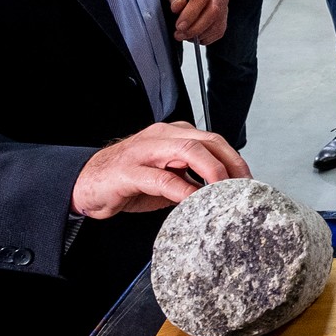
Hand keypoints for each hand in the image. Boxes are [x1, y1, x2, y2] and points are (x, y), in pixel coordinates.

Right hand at [71, 122, 248, 219]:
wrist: (86, 184)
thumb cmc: (129, 180)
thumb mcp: (167, 177)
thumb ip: (192, 180)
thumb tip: (223, 194)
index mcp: (174, 134)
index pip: (214, 140)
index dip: (235, 160)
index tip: (248, 181)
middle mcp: (162, 136)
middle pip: (207, 141)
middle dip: (231, 164)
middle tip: (243, 188)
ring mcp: (146, 151)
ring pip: (189, 151)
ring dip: (213, 172)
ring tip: (225, 192)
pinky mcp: (130, 171)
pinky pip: (163, 178)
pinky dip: (183, 190)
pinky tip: (194, 201)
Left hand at [168, 0, 227, 44]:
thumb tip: (178, 7)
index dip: (191, 14)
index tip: (180, 25)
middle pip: (214, 11)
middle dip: (196, 27)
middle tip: (180, 33)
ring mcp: (223, 0)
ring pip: (218, 22)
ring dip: (200, 34)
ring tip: (184, 36)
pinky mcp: (224, 12)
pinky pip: (220, 29)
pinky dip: (207, 37)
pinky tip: (195, 36)